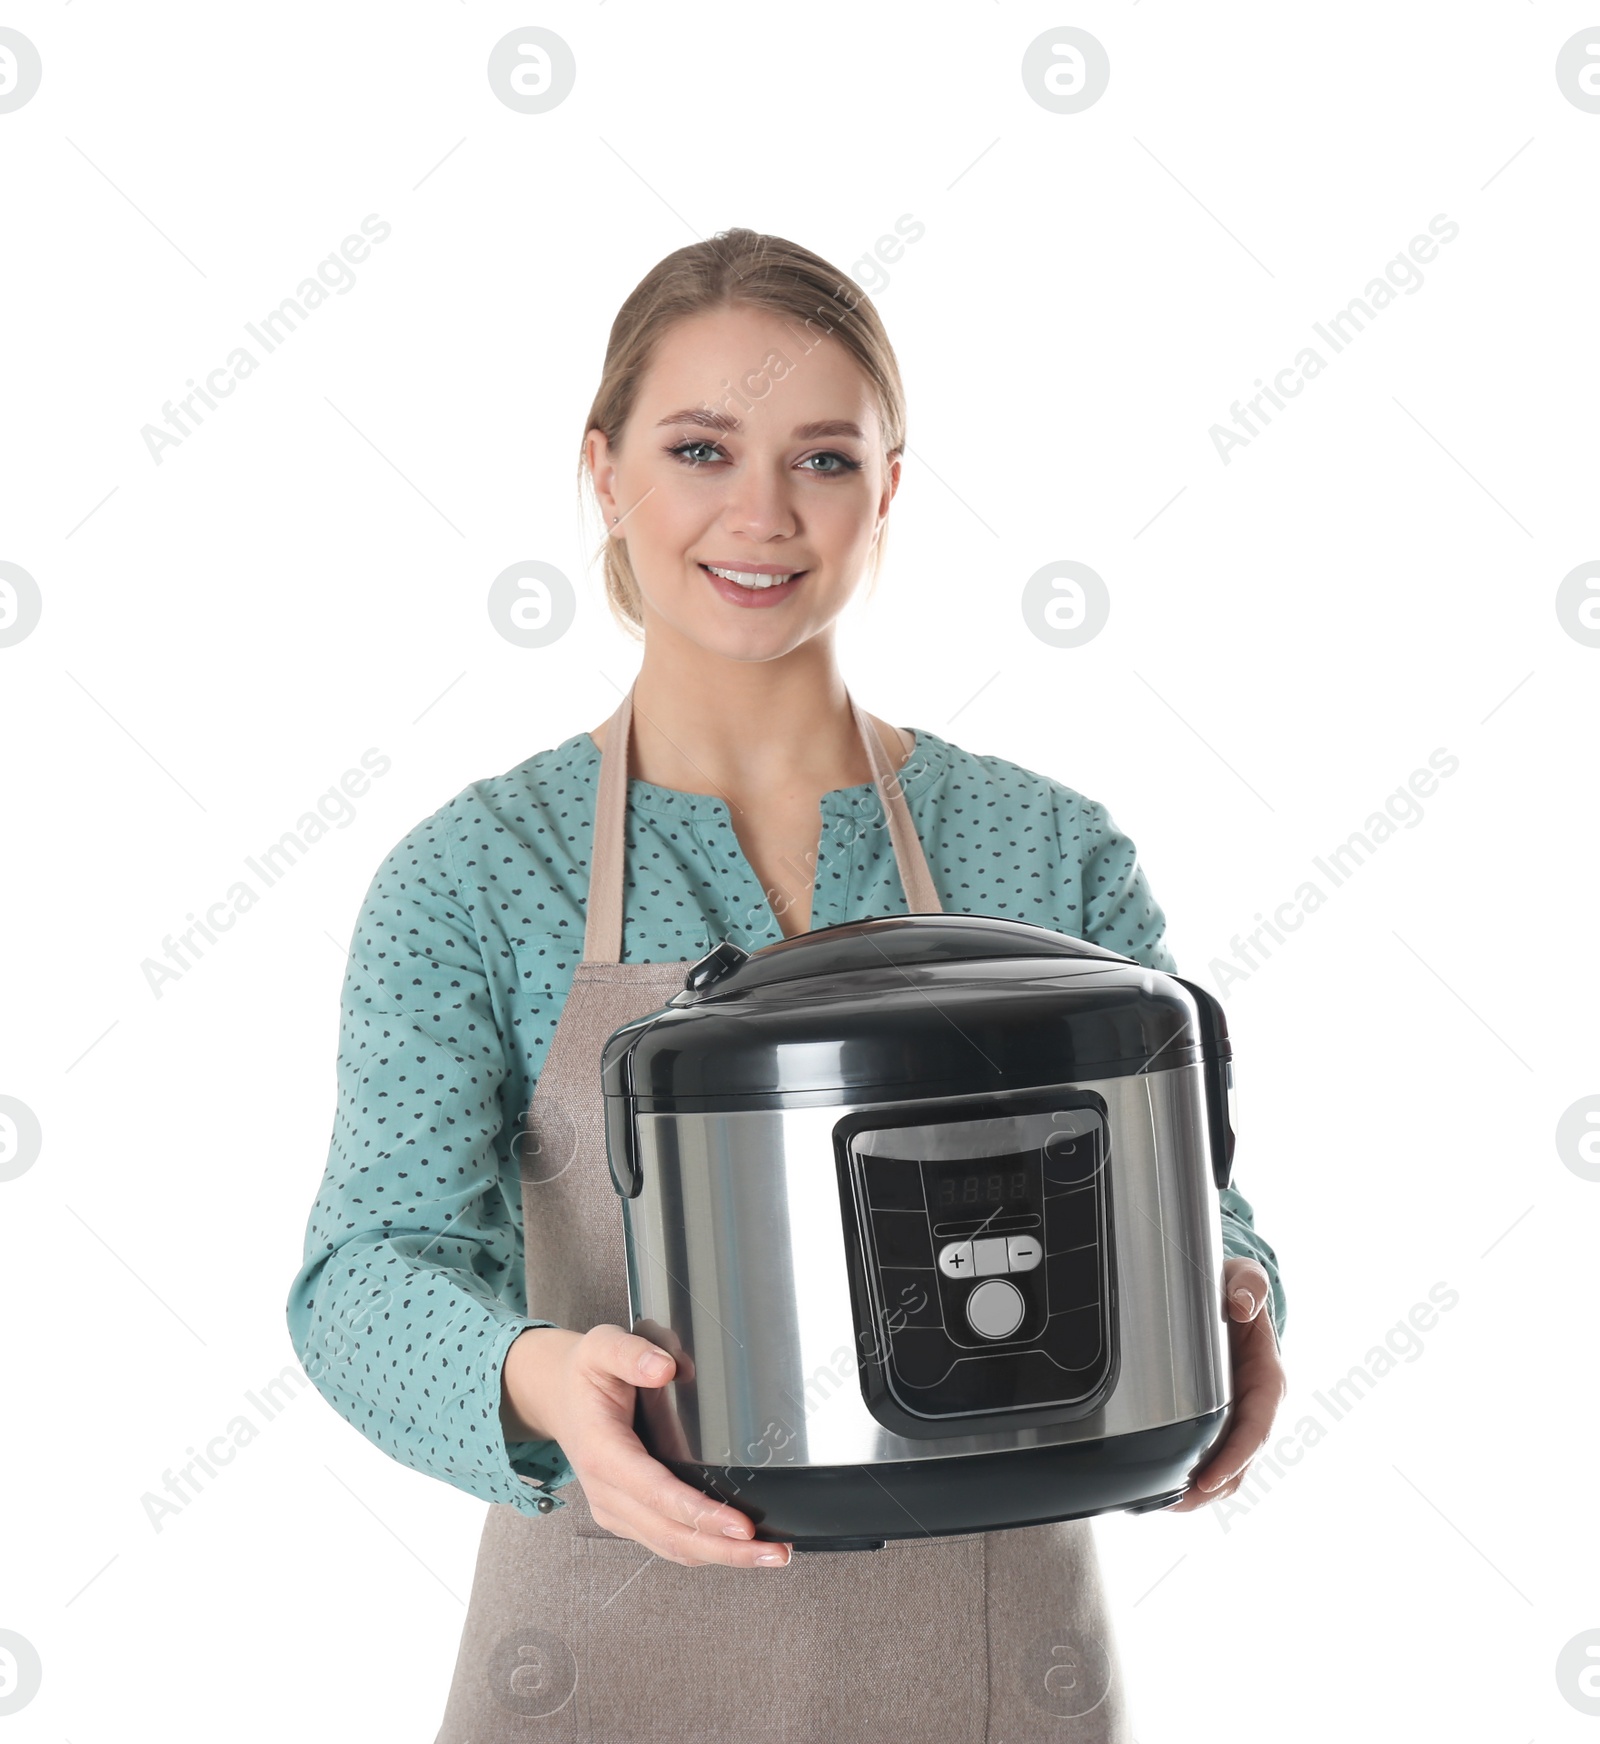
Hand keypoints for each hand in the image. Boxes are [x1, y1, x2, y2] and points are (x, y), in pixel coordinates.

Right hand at [502, 1323, 792, 1567]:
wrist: (559, 1397)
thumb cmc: (585, 1374)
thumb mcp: (601, 1348)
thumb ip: (631, 1354)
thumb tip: (664, 1368)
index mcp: (602, 1453)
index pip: (656, 1494)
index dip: (700, 1514)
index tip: (742, 1525)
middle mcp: (607, 1492)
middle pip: (671, 1535)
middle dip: (726, 1549)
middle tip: (774, 1552)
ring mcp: (615, 1510)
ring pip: (672, 1547)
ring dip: (722, 1556)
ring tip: (769, 1554)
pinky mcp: (627, 1517)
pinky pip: (667, 1541)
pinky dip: (705, 1549)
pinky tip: (738, 1547)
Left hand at [1162, 1257, 1285, 1512]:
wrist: (1228, 1291)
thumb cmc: (1235, 1288)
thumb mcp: (1243, 1277)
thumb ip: (1249, 1285)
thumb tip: (1242, 1304)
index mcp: (1267, 1379)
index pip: (1256, 1427)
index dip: (1236, 1457)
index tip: (1209, 1479)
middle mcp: (1255, 1406)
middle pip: (1241, 1460)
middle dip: (1212, 1487)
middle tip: (1176, 1503)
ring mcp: (1237, 1417)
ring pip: (1227, 1468)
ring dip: (1200, 1491)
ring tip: (1164, 1504)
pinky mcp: (1219, 1420)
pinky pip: (1211, 1456)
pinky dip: (1191, 1477)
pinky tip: (1162, 1488)